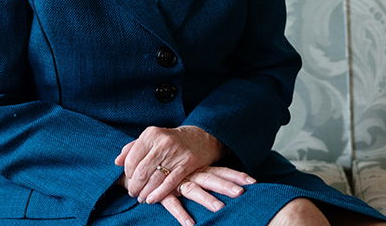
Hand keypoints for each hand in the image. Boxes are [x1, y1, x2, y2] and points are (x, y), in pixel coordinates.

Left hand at [114, 125, 223, 203]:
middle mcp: (162, 142)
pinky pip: (170, 183)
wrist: (200, 138)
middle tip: (132, 193)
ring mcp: (175, 153)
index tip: (128, 180)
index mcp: (151, 134)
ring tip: (141, 198)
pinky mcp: (187, 164)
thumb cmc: (171, 140)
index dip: (128, 173)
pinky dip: (159, 194)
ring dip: (145, 192)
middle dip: (135, 185)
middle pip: (142, 171)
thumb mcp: (151, 138)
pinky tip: (152, 199)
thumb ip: (132, 148)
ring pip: (155, 178)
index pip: (132, 158)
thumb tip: (117, 162)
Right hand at [117, 166, 254, 225]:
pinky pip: (171, 204)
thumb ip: (198, 172)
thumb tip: (218, 177)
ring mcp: (174, 182)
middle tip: (243, 192)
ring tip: (220, 208)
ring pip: (193, 190)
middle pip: (211, 178)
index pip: (219, 170)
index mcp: (195, 168)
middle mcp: (187, 173)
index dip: (235, 175)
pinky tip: (190, 224)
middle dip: (227, 185)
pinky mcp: (160, 192)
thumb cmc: (161, 168)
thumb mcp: (181, 169)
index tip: (253, 181)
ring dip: (207, 199)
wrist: (132, 166)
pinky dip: (181, 214)